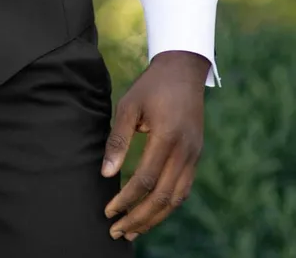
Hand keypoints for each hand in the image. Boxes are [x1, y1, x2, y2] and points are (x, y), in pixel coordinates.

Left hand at [102, 50, 208, 242]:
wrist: (183, 71)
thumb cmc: (151, 86)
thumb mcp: (129, 105)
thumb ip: (118, 139)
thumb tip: (106, 174)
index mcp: (167, 138)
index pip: (145, 180)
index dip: (126, 200)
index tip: (108, 212)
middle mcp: (185, 151)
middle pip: (162, 197)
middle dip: (139, 218)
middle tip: (117, 232)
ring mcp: (194, 155)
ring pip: (176, 198)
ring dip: (154, 218)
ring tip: (133, 231)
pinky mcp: (196, 156)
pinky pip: (183, 189)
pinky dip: (167, 205)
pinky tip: (152, 213)